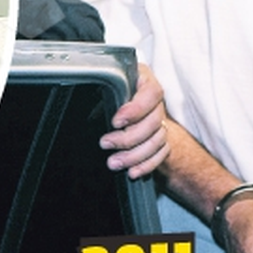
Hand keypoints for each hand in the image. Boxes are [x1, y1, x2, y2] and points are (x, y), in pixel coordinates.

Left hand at [100, 62, 168, 178]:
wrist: (126, 111)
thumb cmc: (113, 95)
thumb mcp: (105, 90)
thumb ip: (104, 94)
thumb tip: (89, 105)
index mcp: (144, 81)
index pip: (151, 93)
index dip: (135, 109)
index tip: (116, 122)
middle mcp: (156, 102)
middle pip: (154, 121)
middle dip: (128, 137)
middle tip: (106, 143)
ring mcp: (162, 122)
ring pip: (157, 140)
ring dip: (135, 155)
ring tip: (115, 162)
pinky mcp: (164, 141)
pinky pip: (160, 154)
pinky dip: (146, 164)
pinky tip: (133, 171)